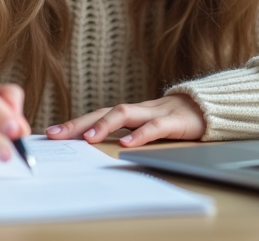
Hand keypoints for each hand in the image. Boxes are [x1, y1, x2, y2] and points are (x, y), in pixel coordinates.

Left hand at [45, 94, 205, 148]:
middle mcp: (137, 109)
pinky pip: (154, 126)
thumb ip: (126, 135)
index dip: (74, 123)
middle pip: (103, 111)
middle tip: (56, 134)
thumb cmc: (173, 121)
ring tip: (88, 138)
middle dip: (78, 123)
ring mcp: (154, 112)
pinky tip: (127, 144)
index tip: (51, 133)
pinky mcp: (173, 121)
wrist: (208, 108)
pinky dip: (140, 134)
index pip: (97, 115)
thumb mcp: (146, 129)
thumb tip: (97, 149)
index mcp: (129, 113)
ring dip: (104, 125)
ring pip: (125, 114)